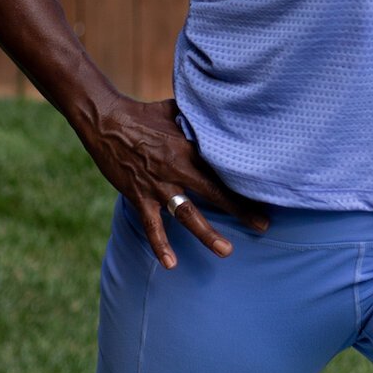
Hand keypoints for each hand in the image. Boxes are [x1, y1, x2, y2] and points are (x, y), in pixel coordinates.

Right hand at [79, 95, 269, 268]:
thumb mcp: (176, 110)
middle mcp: (178, 167)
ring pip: (187, 213)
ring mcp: (158, 184)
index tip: (266, 194)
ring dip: (206, 233)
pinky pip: (151, 225)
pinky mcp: (138, 195)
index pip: (223, 168)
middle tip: (262, 226)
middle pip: (214, 193)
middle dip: (240, 210)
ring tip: (226, 250)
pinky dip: (160, 245)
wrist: (106, 120)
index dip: (244, 182)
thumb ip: (198, 116)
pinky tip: (171, 264)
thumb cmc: (143, 113)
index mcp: (190, 146)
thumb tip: (221, 108)